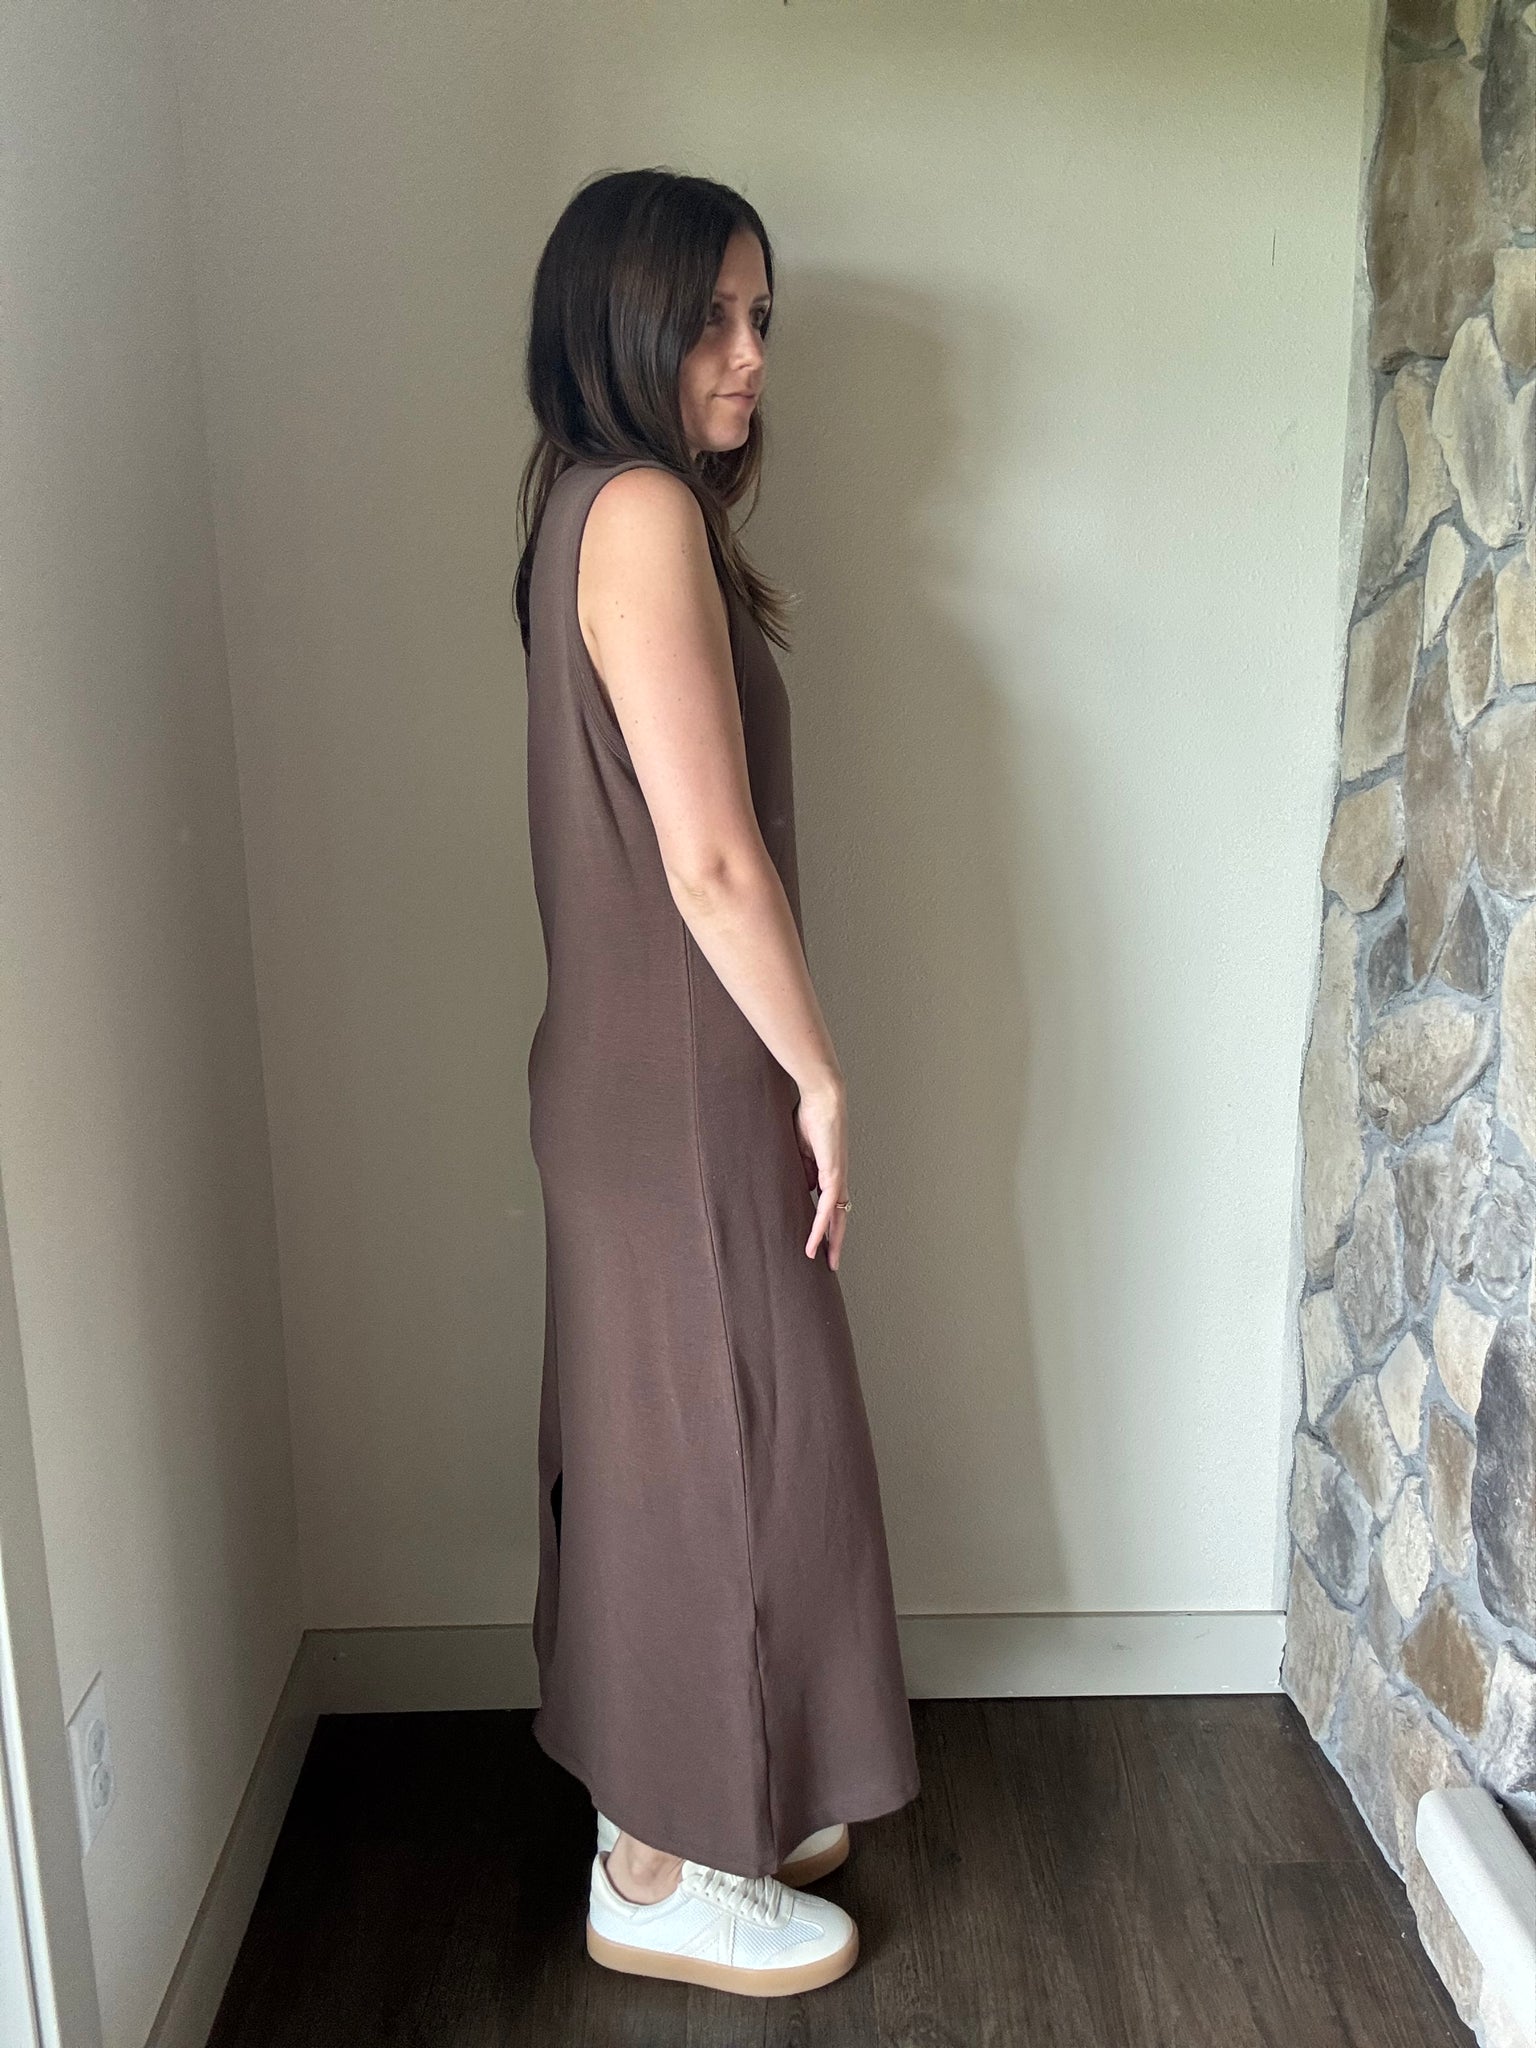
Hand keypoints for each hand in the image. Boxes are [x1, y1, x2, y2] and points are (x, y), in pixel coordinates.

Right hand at [793, 1082, 850, 1269]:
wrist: (822, 1098)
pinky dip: (820, 1227)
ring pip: (837, 1218)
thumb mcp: (801, 1150)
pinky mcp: (834, 1175)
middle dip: (835, 1241)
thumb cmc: (810, 1117)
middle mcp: (838, 1178)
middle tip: (831, 1263)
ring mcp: (838, 1178)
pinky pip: (826, 1208)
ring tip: (827, 1263)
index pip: (831, 1205)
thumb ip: (803, 1170)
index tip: (821, 1241)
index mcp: (831, 1172)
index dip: (828, 1224)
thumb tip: (803, 1188)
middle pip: (840, 1217)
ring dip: (832, 1242)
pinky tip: (815, 1243)